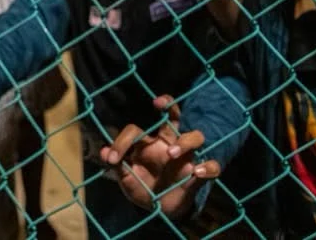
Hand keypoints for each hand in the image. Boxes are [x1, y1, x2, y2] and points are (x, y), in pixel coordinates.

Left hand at [99, 95, 220, 221]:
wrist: (160, 211)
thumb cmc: (142, 189)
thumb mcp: (126, 180)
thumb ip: (118, 166)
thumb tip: (103, 152)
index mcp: (148, 143)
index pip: (136, 130)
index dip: (121, 141)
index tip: (112, 158)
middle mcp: (168, 144)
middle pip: (174, 116)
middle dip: (169, 105)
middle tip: (160, 103)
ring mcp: (186, 157)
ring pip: (196, 136)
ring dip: (185, 141)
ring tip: (171, 153)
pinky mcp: (198, 175)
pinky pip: (212, 166)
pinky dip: (208, 167)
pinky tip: (196, 173)